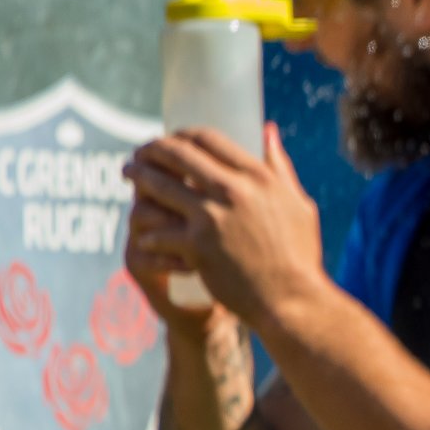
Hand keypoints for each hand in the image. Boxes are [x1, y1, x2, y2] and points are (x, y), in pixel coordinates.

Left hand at [124, 123, 326, 330]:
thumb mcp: (298, 204)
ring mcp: (212, 218)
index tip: (172, 140)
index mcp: (259, 177)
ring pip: (160, 187)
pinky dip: (149, 233)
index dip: (182, 134)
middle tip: (140, 154)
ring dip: (138, 177)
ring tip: (130, 176)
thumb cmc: (299, 255)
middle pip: (178, 155)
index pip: (208, 138)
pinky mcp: (196, 247)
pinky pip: (159, 232)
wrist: (292, 299)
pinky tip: (144, 235)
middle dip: (152, 150)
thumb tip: (268, 130)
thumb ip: (280, 167)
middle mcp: (233, 191)